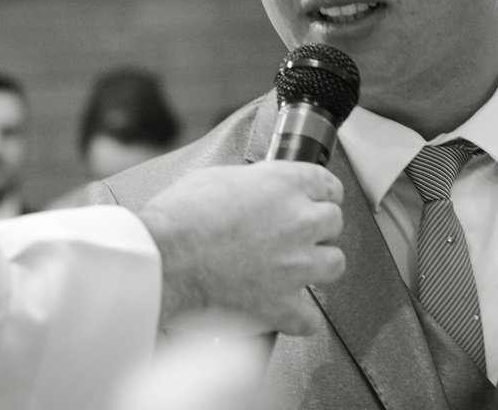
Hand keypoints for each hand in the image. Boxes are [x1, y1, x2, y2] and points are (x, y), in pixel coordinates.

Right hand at [138, 161, 344, 335]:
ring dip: (318, 267)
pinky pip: (311, 319)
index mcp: (284, 184)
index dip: (321, 194)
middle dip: (316, 229)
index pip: (328, 185)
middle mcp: (299, 221)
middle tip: (296, 235)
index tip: (317, 201)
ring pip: (334, 264)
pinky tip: (286, 311)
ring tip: (296, 270)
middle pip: (334, 222)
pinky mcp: (283, 305)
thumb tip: (252, 193)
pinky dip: (299, 318)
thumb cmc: (178, 219)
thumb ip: (250, 185)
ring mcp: (296, 264)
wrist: (163, 260)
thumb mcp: (217, 178)